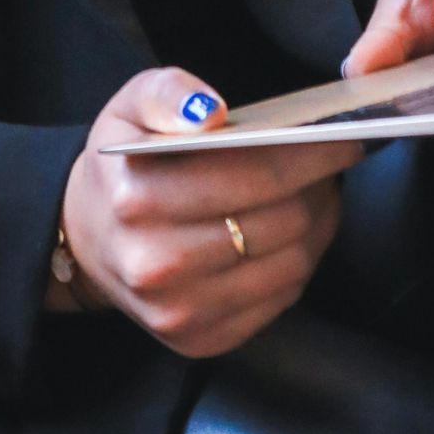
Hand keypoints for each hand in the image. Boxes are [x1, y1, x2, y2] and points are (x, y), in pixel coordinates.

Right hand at [50, 65, 362, 357]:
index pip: (254, 174)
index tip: (347, 135)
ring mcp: (178, 311)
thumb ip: (169, 93)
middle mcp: (156, 264)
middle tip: (331, 162)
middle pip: (282, 222)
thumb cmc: (122, 165)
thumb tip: (211, 112)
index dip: (313, 154)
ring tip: (316, 194)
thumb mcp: (129, 106)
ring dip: (317, 226)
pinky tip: (289, 234)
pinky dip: (298, 264)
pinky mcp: (199, 341)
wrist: (87, 237)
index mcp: (138, 198)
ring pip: (292, 265)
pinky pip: (280, 300)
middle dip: (320, 187)